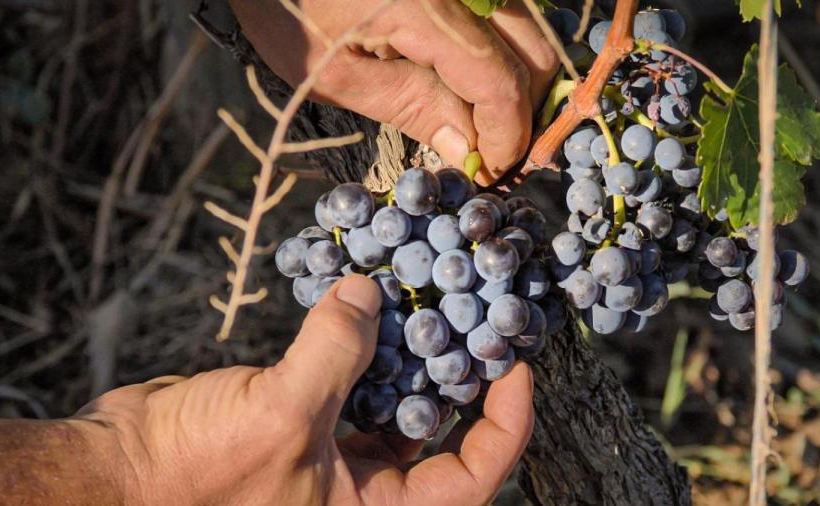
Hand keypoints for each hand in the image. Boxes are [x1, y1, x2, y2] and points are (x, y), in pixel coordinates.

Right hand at [75, 275, 533, 505]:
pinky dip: (359, 337)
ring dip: (408, 348)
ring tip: (431, 293)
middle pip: (439, 432)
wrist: (117, 467)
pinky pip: (346, 373)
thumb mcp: (281, 411)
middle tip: (482, 314)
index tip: (520, 363)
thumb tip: (370, 292)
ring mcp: (325, 449)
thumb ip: (336, 350)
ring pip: (391, 396)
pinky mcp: (296, 414)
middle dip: (463, 374)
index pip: (473, 476)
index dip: (508, 422)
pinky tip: (366, 295)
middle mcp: (357, 484)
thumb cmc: (199, 468)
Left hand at [229, 0, 558, 181]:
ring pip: (530, 31)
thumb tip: (470, 152)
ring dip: (519, 83)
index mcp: (428, 8)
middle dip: (524, 114)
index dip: (508, 137)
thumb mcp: (335, 74)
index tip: (492, 174)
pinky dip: (504, 53)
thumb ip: (411, 107)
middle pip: (534, 54)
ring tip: (485, 126)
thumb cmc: (285, 8)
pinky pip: (510, 13)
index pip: (500, 82)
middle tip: (494, 156)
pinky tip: (474, 86)